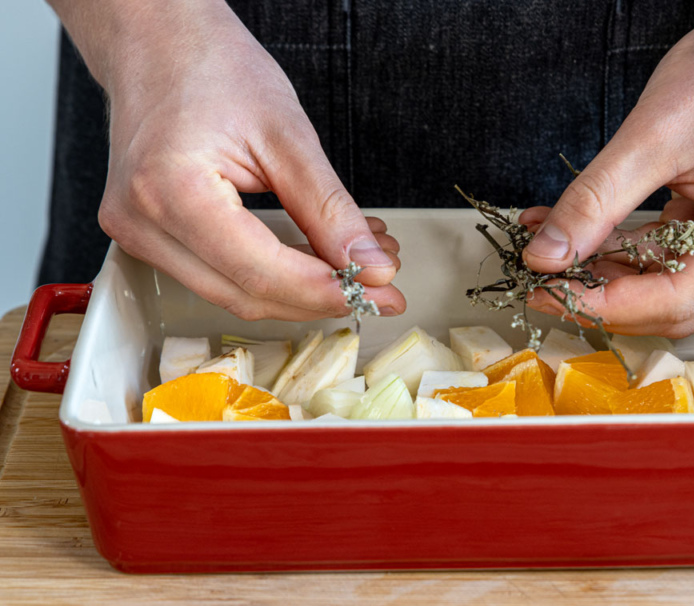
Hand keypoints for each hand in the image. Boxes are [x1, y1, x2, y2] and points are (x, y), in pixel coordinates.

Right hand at [53, 0, 404, 320]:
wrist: (158, 43)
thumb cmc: (211, 68)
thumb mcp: (287, 134)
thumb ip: (329, 209)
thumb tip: (368, 266)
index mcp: (169, 190)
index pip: (259, 272)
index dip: (325, 290)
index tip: (378, 290)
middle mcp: (141, 223)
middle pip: (246, 295)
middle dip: (320, 296)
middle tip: (378, 282)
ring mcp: (137, 235)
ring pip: (234, 295)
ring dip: (302, 290)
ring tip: (354, 261)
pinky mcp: (149, 239)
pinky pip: (220, 277)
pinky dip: (274, 275)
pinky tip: (315, 257)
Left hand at [521, 0, 693, 336]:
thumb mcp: (651, 138)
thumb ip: (594, 203)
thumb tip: (544, 256)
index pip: (675, 300)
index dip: (603, 305)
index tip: (546, 295)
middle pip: (676, 307)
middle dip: (605, 296)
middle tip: (543, 282)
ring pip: (672, 289)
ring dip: (611, 275)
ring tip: (553, 252)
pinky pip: (676, 260)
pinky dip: (627, 252)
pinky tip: (582, 237)